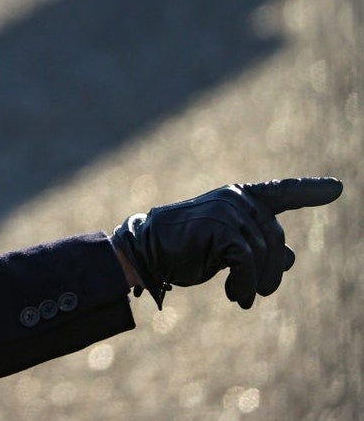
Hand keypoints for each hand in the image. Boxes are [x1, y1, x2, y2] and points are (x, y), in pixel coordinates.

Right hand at [111, 177, 341, 309]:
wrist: (146, 251)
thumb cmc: (185, 249)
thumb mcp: (228, 248)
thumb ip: (259, 247)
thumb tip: (291, 258)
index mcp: (239, 196)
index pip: (281, 192)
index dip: (309, 191)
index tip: (338, 188)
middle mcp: (236, 198)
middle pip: (276, 239)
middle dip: (272, 271)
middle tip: (260, 293)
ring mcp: (228, 211)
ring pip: (264, 254)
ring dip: (257, 283)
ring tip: (241, 296)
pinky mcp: (220, 229)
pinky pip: (248, 262)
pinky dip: (245, 285)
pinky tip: (235, 295)